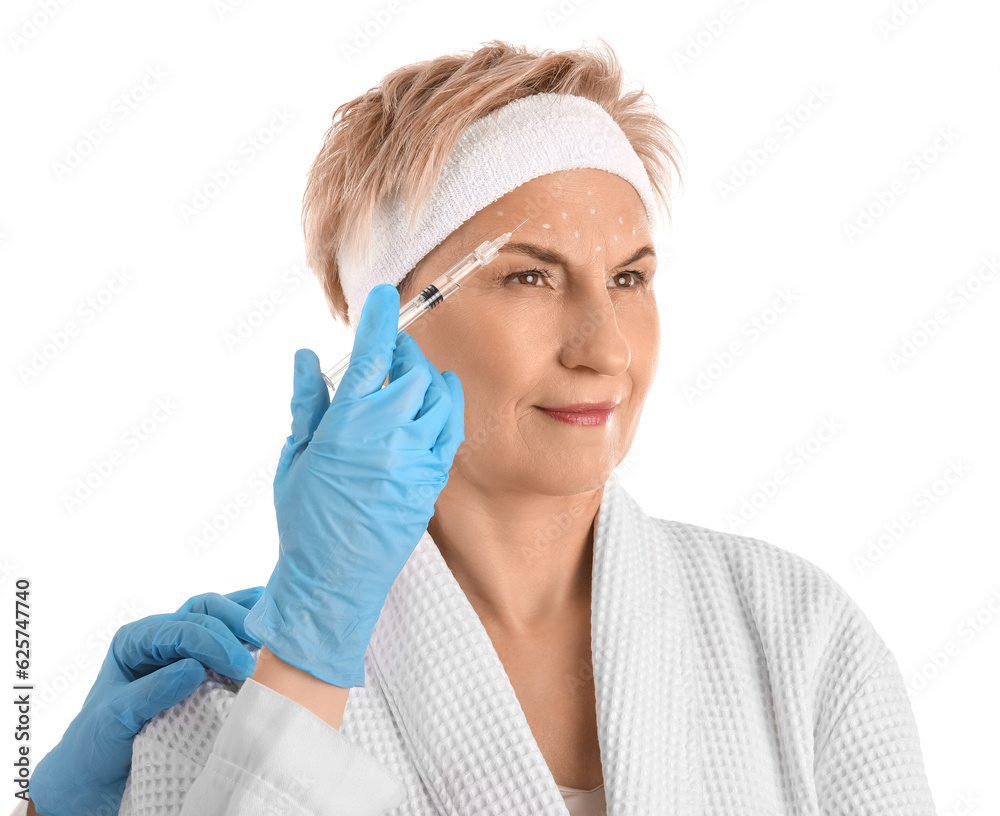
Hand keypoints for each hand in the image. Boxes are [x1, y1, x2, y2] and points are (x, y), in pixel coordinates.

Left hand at [29, 587, 262, 815]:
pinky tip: (267, 632)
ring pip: (218, 612)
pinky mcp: (201, 659)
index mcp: (135, 640)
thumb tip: (194, 668)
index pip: (180, 628)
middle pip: (203, 610)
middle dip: (232, 626)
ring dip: (245, 620)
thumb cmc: (98, 743)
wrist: (98, 769)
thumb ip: (151, 692)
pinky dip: (248, 625)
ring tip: (268, 639)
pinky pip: (227, 630)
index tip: (239, 667)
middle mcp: (160, 635)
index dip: (213, 643)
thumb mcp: (115, 719)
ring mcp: (182, 645)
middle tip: (255, 658)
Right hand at [244, 283, 463, 687]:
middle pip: (413, 370)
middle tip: (386, 352)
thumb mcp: (294, 457)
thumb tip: (308, 357)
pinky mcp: (433, 479)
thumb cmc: (304, 521)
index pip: (372, 356)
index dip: (380, 321)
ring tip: (405, 378)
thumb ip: (307, 402)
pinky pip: (451, 428)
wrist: (334, 580)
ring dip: (424, 377)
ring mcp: (417, 458)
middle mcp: (389, 435)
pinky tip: (427, 407)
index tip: (386, 297)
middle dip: (401, 352)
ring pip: (439, 395)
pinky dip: (443, 407)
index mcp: (348, 425)